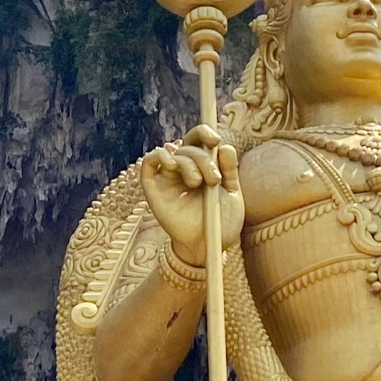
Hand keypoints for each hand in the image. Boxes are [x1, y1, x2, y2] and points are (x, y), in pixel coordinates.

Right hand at [140, 126, 243, 269]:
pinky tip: (172, 165)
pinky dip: (158, 156)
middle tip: (213, 179)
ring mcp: (167, 178)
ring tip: (199, 183)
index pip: (198, 140)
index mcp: (202, 166)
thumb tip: (224, 146)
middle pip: (188, 146)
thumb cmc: (221, 223)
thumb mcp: (232, 194)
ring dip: (189, 163)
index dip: (204, 133)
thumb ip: (229, 170)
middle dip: (203, 158)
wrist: (209, 247)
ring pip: (173, 153)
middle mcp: (183, 169)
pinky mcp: (153, 189)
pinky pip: (148, 163)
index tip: (216, 140)